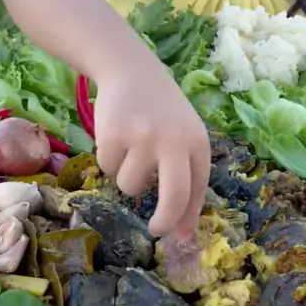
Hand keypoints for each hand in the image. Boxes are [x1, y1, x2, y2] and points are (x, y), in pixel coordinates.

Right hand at [93, 57, 210, 239]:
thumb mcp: (183, 139)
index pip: (196, 190)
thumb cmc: (162, 112)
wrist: (131, 70)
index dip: (186, 217)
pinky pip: (108, 169)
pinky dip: (109, 160)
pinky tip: (116, 136)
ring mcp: (143, 137)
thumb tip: (182, 233)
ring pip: (131, 186)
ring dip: (127, 178)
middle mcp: (174, 140)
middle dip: (164, 221)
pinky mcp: (114, 134)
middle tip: (155, 230)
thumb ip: (187, 179)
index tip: (176, 236)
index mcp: (198, 142)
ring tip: (130, 149)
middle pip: (173, 197)